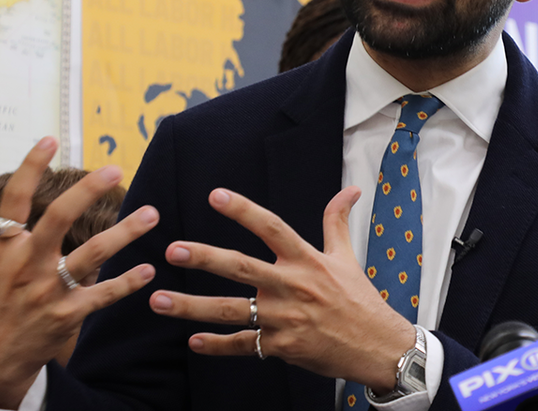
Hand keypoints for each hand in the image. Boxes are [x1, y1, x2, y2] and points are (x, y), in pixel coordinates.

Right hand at [0, 137, 159, 408]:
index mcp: (5, 248)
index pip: (15, 200)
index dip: (30, 168)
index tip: (50, 139)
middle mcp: (27, 265)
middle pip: (58, 220)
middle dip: (86, 193)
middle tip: (115, 169)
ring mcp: (49, 290)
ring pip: (91, 255)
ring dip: (124, 234)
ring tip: (151, 213)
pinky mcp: (68, 314)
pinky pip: (103, 295)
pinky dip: (127, 283)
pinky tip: (148, 270)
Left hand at [150, 187, 415, 392]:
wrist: (378, 347)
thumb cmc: (360, 300)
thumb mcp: (348, 257)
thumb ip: (337, 222)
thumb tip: (351, 189)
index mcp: (308, 260)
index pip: (272, 227)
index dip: (243, 210)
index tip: (214, 195)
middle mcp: (293, 286)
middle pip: (243, 268)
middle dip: (205, 258)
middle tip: (173, 249)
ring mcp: (285, 319)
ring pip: (232, 311)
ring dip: (192, 307)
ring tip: (159, 301)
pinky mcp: (282, 347)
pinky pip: (243, 345)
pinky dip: (217, 346)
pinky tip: (193, 342)